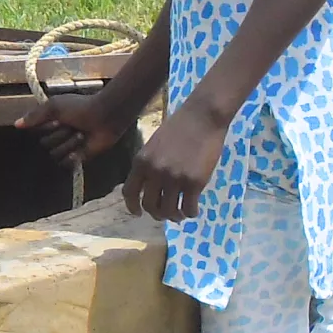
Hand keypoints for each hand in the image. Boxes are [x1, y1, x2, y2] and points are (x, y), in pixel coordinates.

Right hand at [16, 91, 128, 165]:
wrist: (105, 117)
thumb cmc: (81, 107)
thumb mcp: (55, 106)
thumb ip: (35, 115)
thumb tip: (16, 124)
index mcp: (51, 123)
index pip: (37, 133)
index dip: (47, 128)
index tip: (57, 120)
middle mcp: (57, 135)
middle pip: (45, 145)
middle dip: (59, 135)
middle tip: (72, 126)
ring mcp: (67, 147)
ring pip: (55, 155)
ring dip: (69, 143)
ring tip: (81, 135)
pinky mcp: (78, 158)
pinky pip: (66, 164)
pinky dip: (73, 156)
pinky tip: (81, 149)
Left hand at [122, 101, 230, 223]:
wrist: (203, 115)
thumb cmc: (180, 126)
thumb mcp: (154, 144)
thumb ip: (148, 164)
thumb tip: (149, 187)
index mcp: (141, 161)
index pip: (129, 192)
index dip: (132, 207)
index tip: (138, 214)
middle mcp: (154, 172)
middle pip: (150, 206)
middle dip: (157, 214)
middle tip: (165, 214)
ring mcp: (174, 179)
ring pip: (169, 211)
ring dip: (174, 217)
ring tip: (179, 215)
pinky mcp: (194, 183)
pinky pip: (189, 208)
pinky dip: (190, 213)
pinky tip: (193, 210)